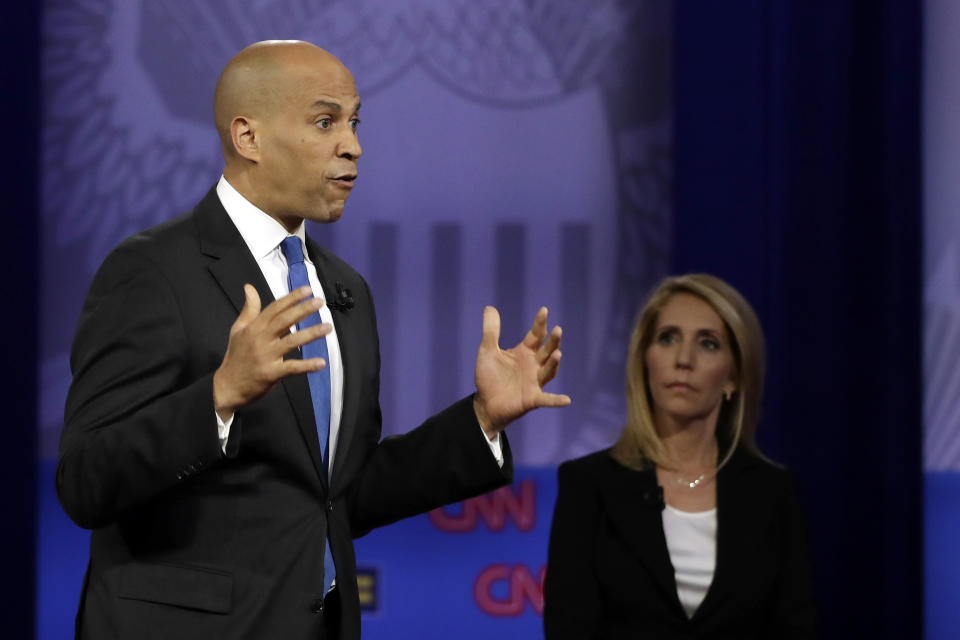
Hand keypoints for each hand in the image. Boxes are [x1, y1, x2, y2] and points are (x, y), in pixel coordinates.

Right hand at [213, 284, 330, 420]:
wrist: (226, 386)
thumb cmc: (236, 357)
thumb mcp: (238, 330)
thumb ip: (249, 309)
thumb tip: (249, 287)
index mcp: (254, 328)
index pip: (275, 308)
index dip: (291, 298)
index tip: (307, 290)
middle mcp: (260, 339)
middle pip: (284, 320)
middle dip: (303, 310)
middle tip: (320, 302)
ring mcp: (265, 356)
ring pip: (291, 342)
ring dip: (311, 334)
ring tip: (327, 327)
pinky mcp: (270, 373)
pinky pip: (291, 368)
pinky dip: (307, 365)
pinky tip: (321, 362)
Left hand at [473, 306, 570, 437]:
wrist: (485, 403)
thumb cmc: (489, 376)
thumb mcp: (487, 351)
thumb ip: (490, 331)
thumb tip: (489, 307)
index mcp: (525, 352)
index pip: (536, 335)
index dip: (540, 323)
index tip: (544, 310)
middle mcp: (534, 365)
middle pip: (547, 351)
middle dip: (553, 341)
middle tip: (557, 330)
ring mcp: (535, 382)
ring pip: (548, 371)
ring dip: (554, 363)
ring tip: (557, 354)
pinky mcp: (532, 399)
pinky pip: (546, 399)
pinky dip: (556, 400)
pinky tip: (566, 400)